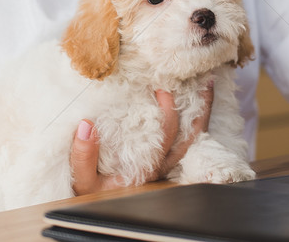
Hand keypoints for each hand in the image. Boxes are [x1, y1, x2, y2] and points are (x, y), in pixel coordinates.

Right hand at [68, 86, 213, 194]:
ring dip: (201, 113)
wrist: (96, 209)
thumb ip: (83, 157)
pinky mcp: (163, 159)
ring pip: (193, 139)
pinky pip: (186, 140)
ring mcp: (165, 164)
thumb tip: (86, 125)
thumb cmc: (91, 191)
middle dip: (197, 107)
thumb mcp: (82, 180)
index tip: (161, 88)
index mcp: (146, 169)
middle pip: (189, 137)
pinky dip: (193, 120)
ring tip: (206, 85)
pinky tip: (194, 101)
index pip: (166, 138)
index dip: (169, 112)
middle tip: (194, 79)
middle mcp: (161, 167)